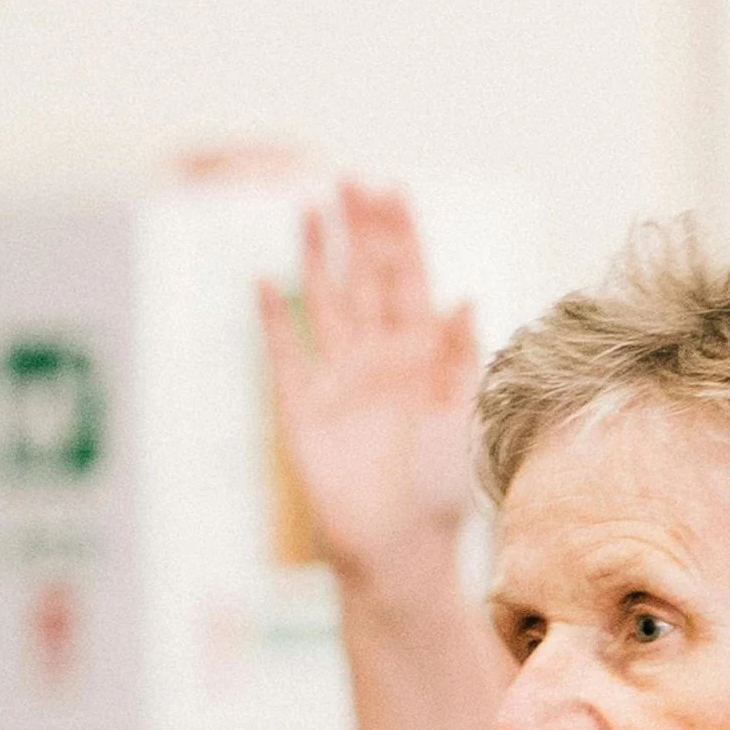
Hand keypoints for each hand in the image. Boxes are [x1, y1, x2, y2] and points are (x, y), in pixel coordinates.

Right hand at [259, 181, 479, 593]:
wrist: (397, 549)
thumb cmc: (441, 492)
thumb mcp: (463, 419)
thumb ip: (462, 358)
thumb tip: (464, 296)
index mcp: (424, 356)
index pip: (410, 280)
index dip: (401, 236)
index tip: (392, 190)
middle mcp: (380, 358)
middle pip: (366, 279)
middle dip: (359, 231)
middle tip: (349, 180)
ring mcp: (339, 379)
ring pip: (325, 303)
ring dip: (318, 258)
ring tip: (309, 210)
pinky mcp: (303, 408)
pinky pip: (286, 354)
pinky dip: (275, 320)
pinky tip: (265, 281)